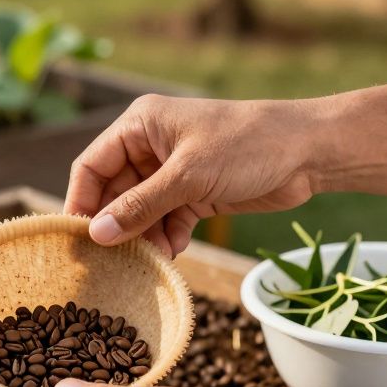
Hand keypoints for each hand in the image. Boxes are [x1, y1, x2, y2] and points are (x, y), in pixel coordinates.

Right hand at [67, 80, 386, 256]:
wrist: (309, 153)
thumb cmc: (247, 146)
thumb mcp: (188, 177)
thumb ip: (140, 206)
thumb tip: (98, 234)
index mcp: (141, 125)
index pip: (92, 165)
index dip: (81, 202)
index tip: (77, 239)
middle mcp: (151, 145)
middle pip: (114, 192)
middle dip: (116, 226)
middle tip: (110, 261)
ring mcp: (173, 170)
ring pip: (141, 210)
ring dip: (143, 236)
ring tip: (147, 261)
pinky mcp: (195, 192)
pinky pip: (166, 219)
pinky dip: (167, 237)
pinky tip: (172, 254)